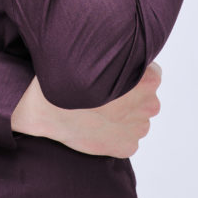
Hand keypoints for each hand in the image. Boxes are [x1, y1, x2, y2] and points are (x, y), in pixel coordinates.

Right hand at [11, 63, 161, 158]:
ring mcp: (137, 128)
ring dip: (124, 113)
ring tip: (98, 108)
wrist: (45, 109)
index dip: (132, 71)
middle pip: (146, 96)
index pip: (152, 72)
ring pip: (137, 117)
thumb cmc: (69, 78)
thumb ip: (121, 55)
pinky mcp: (126, 146)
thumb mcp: (96, 53)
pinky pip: (128, 136)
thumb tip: (133, 51)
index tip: (113, 74)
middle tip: (103, 91)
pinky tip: (97, 124)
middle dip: (131, 94)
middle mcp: (148, 106)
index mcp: (147, 81)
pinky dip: (116, 132)